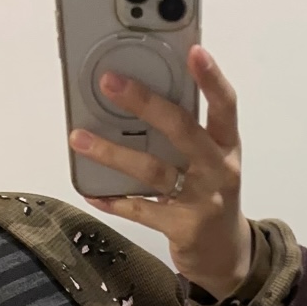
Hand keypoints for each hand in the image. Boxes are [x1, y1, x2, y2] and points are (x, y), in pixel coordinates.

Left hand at [70, 46, 250, 300]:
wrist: (225, 254)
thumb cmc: (210, 195)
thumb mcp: (210, 159)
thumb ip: (186, 131)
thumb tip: (136, 95)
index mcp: (226, 145)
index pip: (224, 105)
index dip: (211, 78)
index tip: (195, 51)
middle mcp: (218, 170)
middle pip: (182, 129)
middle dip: (145, 103)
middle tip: (109, 81)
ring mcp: (202, 200)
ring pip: (154, 169)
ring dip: (113, 152)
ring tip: (80, 137)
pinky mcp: (183, 228)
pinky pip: (141, 210)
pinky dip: (114, 199)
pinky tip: (91, 190)